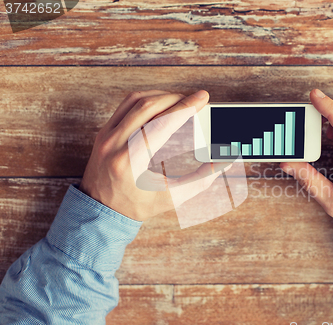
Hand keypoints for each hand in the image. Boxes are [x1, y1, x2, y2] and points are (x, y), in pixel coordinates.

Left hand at [79, 90, 227, 220]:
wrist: (99, 211)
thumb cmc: (134, 206)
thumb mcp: (171, 198)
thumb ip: (200, 180)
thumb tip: (222, 162)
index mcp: (129, 161)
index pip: (161, 123)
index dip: (185, 108)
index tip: (202, 98)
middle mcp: (114, 144)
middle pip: (148, 106)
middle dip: (176, 98)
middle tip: (196, 99)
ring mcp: (106, 135)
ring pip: (135, 100)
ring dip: (161, 95)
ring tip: (181, 100)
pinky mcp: (104, 132)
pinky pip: (126, 105)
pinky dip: (147, 99)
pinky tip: (161, 103)